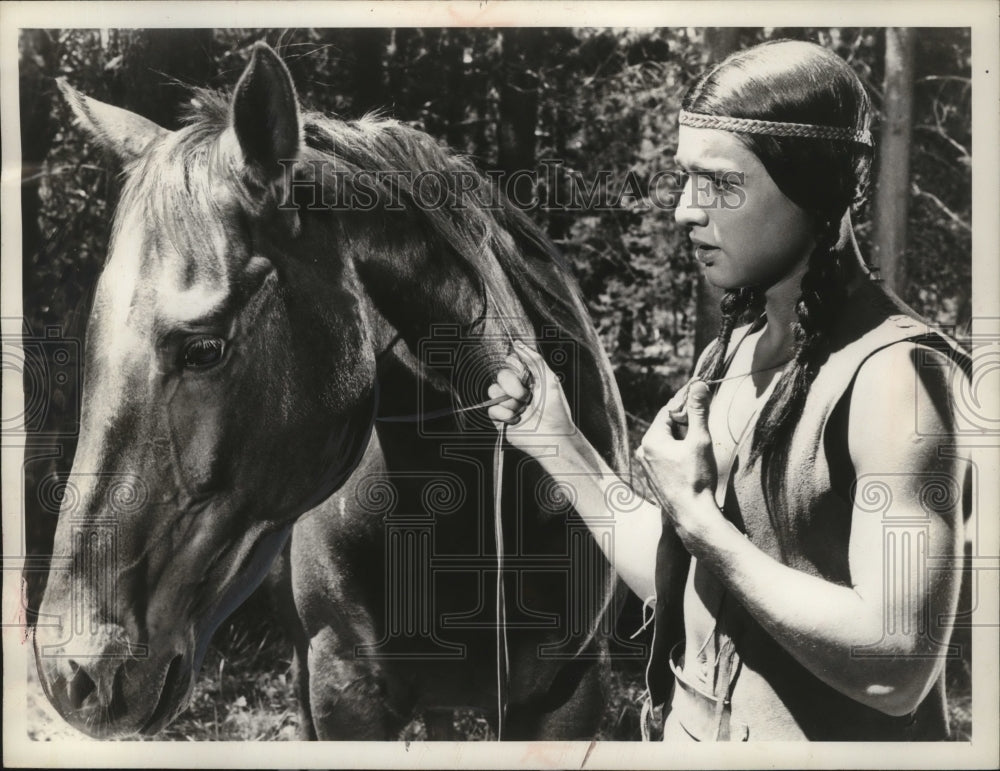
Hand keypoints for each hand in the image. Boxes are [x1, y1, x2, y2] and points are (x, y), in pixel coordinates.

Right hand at [487, 341, 575, 445]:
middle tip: (527, 397)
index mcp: (528, 379)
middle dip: (514, 386)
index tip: (526, 376)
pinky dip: (504, 414)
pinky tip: (517, 420)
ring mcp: (508, 404)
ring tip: (522, 410)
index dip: (515, 367)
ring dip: (509, 401)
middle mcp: (517, 390)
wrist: (553, 437)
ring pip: (493, 391)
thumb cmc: (556, 410)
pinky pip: (491, 408)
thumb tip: (517, 343)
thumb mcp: (550, 379)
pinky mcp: (501, 419)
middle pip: (500, 375)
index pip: (511, 363)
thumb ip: (534, 360)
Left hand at [635, 380, 721, 541]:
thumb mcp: (700, 440)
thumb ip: (699, 411)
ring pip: (668, 440)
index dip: (686, 399)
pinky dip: (680, 449)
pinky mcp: (654, 476)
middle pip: (668, 424)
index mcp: (650, 440)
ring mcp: (647, 465)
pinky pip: (667, 454)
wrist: (693, 516)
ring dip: (684, 435)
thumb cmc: (696, 479)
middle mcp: (643, 451)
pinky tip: (694, 456)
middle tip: (704, 414)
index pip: (669, 410)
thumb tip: (698, 385)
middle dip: (686, 419)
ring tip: (701, 439)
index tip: (700, 386)